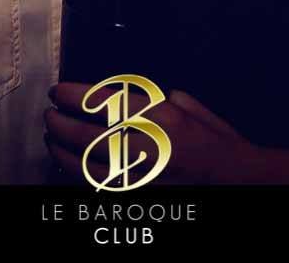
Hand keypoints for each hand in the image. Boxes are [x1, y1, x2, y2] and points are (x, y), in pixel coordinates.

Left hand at [45, 81, 274, 185]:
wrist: (238, 179)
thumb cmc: (215, 141)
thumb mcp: (189, 105)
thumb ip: (155, 96)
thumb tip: (121, 93)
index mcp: (162, 116)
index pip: (104, 101)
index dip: (73, 95)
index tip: (59, 92)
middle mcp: (150, 145)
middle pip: (87, 134)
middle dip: (60, 123)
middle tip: (49, 115)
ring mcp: (144, 176)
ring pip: (87, 165)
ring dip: (62, 151)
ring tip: (52, 139)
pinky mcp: (141, 197)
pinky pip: (99, 188)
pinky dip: (78, 176)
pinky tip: (68, 166)